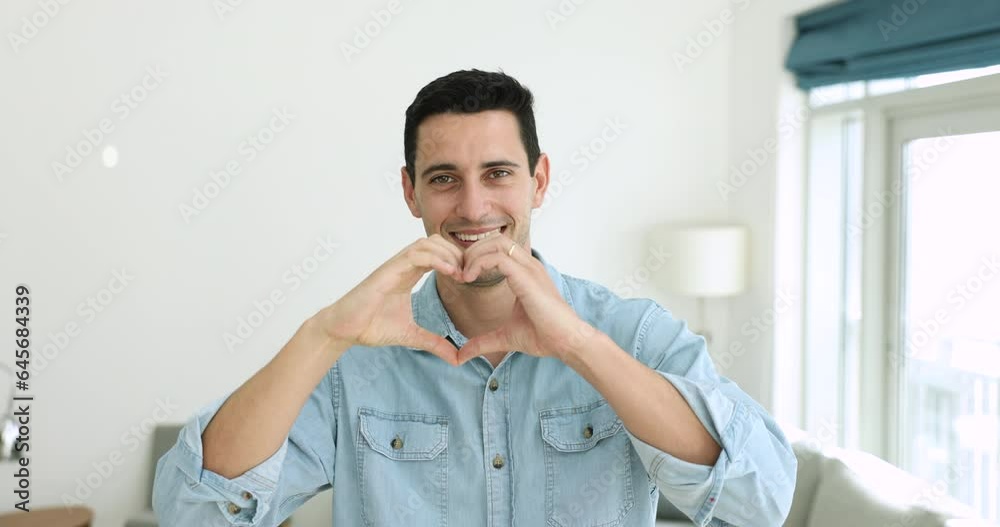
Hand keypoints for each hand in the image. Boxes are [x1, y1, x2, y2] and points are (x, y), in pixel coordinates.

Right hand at [314, 235, 465, 365]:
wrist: (345, 329)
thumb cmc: (372, 326)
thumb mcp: (411, 336)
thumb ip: (434, 343)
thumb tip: (456, 358)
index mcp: (409, 274)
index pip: (439, 254)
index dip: (457, 261)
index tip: (470, 279)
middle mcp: (404, 265)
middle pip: (437, 242)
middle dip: (457, 254)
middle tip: (469, 274)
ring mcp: (395, 266)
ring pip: (427, 243)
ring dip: (448, 254)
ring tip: (461, 274)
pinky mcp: (387, 271)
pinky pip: (415, 255)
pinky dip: (436, 259)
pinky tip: (450, 273)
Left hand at [455, 234, 595, 364]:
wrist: (566, 342)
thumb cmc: (544, 336)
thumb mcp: (505, 337)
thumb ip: (482, 342)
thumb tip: (461, 355)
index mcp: (525, 273)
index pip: (498, 248)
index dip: (476, 257)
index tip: (461, 278)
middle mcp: (528, 265)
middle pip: (495, 239)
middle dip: (472, 252)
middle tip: (459, 273)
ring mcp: (529, 269)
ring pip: (496, 242)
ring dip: (474, 255)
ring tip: (463, 275)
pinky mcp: (526, 277)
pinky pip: (498, 258)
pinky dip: (479, 263)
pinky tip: (469, 279)